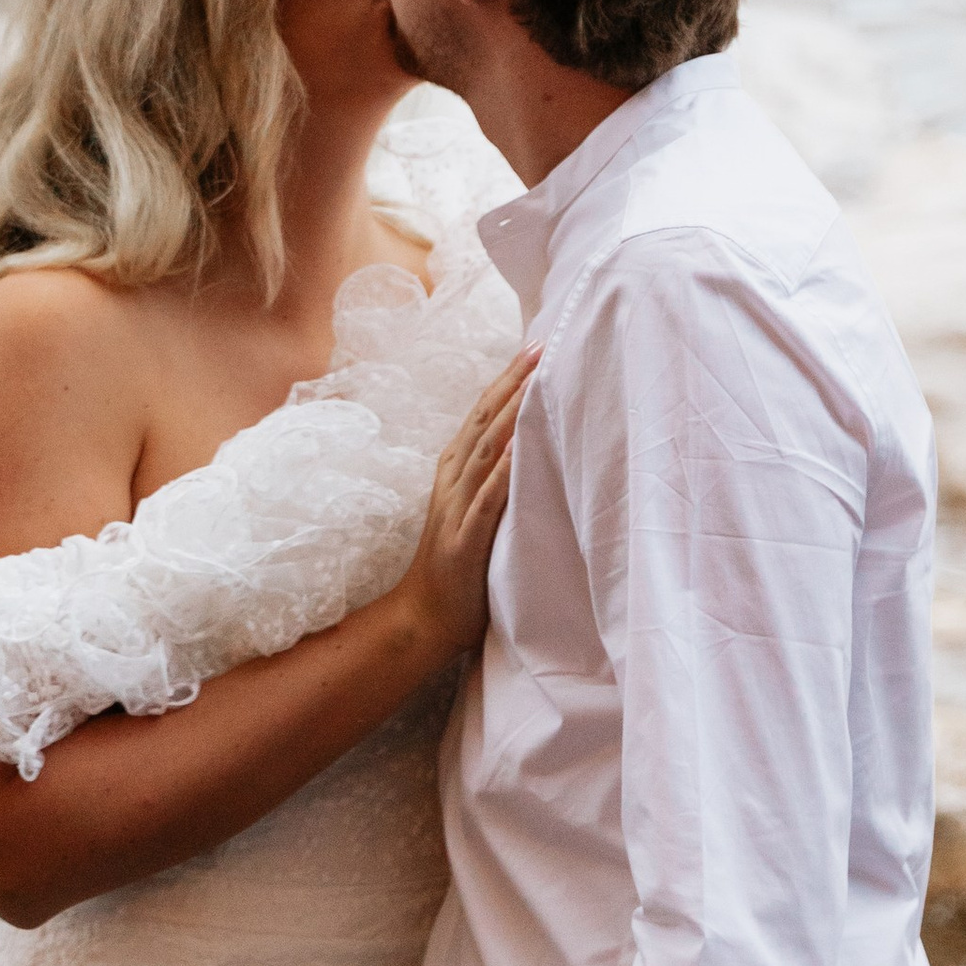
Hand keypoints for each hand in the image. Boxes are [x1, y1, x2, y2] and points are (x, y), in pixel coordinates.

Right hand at [398, 348, 535, 658]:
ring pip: (485, 451)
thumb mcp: (469, 509)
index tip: (536, 347)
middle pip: (483, 420)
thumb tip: (524, 439)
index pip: (481, 414)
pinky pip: (486, 500)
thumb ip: (489, 476)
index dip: (507, 380)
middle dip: (512, 382)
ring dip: (512, 414)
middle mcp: (452, 481)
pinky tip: (521, 448)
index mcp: (454, 470)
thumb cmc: (457, 565)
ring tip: (537, 381)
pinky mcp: (464, 541)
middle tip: (543, 347)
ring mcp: (455, 509)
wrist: (423, 618)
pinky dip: (503, 472)